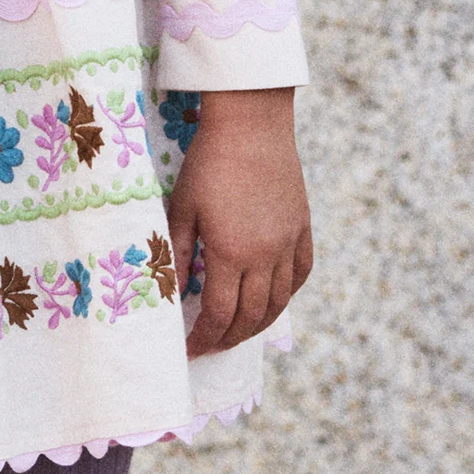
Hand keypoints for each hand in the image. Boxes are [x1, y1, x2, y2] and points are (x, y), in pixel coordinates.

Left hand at [163, 88, 312, 358]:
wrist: (252, 123)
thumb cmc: (208, 163)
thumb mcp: (182, 209)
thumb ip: (176, 255)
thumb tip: (170, 293)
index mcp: (232, 253)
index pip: (220, 314)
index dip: (204, 338)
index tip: (189, 349)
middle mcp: (266, 255)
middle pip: (251, 316)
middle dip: (229, 339)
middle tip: (210, 347)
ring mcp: (289, 242)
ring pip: (280, 301)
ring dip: (258, 325)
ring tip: (237, 334)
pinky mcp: (303, 227)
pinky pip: (301, 274)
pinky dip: (287, 295)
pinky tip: (273, 301)